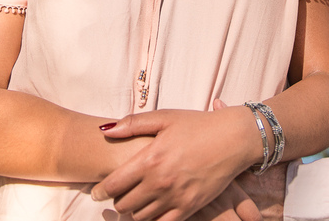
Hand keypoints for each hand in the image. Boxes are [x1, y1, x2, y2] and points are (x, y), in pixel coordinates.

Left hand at [91, 107, 259, 220]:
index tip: (96, 192)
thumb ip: (133, 124)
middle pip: (124, 204)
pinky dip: (153, 220)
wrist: (232, 139)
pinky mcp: (190, 207)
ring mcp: (175, 197)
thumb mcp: (164, 118)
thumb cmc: (197, 125)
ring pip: (141, 217)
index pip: (114, 184)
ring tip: (134, 203)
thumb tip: (107, 131)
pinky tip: (152, 211)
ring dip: (133, 212)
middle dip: (117, 201)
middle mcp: (160, 182)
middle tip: (117, 196)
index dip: (100, 191)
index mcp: (150, 159)